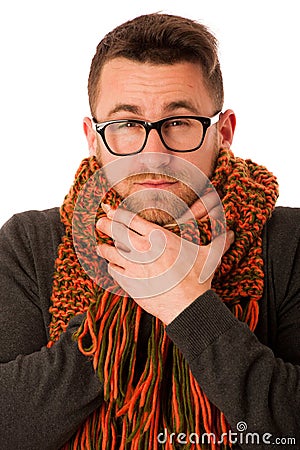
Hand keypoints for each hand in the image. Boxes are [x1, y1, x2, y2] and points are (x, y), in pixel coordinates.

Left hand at [96, 202, 233, 324]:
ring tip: (100, 246)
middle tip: (100, 222)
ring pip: (110, 251)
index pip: (131, 219)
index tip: (110, 209)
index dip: (117, 212)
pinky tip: (111, 266)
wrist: (187, 305)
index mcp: (159, 237)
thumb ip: (218, 239)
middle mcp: (142, 248)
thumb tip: (232, 231)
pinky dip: (111, 267)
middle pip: (116, 230)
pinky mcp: (129, 282)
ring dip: (104, 247)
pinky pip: (113, 270)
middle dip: (105, 224)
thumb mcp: (210, 255)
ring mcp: (133, 265)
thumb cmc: (197, 278)